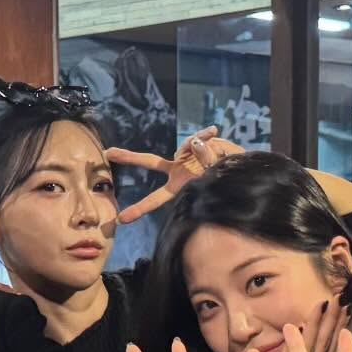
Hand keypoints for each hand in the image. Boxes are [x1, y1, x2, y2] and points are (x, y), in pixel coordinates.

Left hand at [107, 127, 231, 223]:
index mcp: (180, 186)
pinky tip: (214, 132)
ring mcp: (185, 156)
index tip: (121, 219)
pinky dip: (207, 135)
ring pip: (187, 146)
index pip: (157, 198)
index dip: (140, 208)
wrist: (243, 168)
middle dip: (130, 157)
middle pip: (151, 162)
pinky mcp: (194, 143)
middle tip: (108, 152)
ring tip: (219, 153)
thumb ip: (207, 160)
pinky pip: (199, 137)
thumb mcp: (219, 175)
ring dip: (204, 149)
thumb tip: (195, 141)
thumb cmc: (230, 178)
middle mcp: (178, 171)